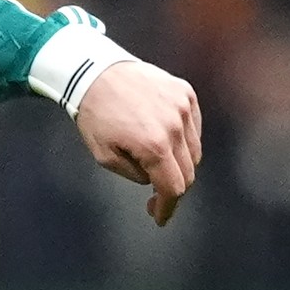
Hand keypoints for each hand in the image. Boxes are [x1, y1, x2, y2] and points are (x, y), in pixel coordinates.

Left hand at [74, 58, 202, 225]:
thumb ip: (135, 174)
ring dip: (179, 163)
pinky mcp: (185, 93)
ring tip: (156, 163)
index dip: (167, 207)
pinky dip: (184, 139)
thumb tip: (155, 181)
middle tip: (155, 197)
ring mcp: (183, 107)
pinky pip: (194, 126)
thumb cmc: (94, 115)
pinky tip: (165, 140)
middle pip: (188, 172)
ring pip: (194, 150)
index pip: (173, 188)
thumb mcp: (104, 156)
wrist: (94, 71)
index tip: (159, 217)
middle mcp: (175, 126)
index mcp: (154, 146)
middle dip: (172, 189)